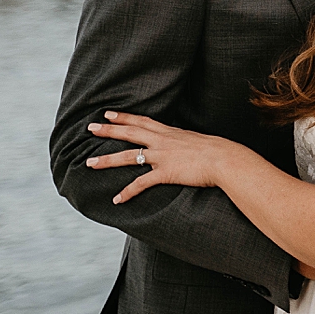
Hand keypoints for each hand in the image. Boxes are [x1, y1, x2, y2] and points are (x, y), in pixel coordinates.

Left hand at [86, 111, 238, 203]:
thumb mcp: (197, 140)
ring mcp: (162, 157)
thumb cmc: (217, 150)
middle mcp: (162, 141)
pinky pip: (141, 183)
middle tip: (90, 128)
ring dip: (107, 160)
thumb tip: (182, 143)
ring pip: (128, 157)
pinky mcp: (165, 173)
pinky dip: (128, 192)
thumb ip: (184, 141)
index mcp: (170, 132)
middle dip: (108, 130)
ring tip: (90, 163)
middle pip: (130, 133)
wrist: (224, 159)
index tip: (108, 114)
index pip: (142, 121)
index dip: (124, 117)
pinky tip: (117, 199)